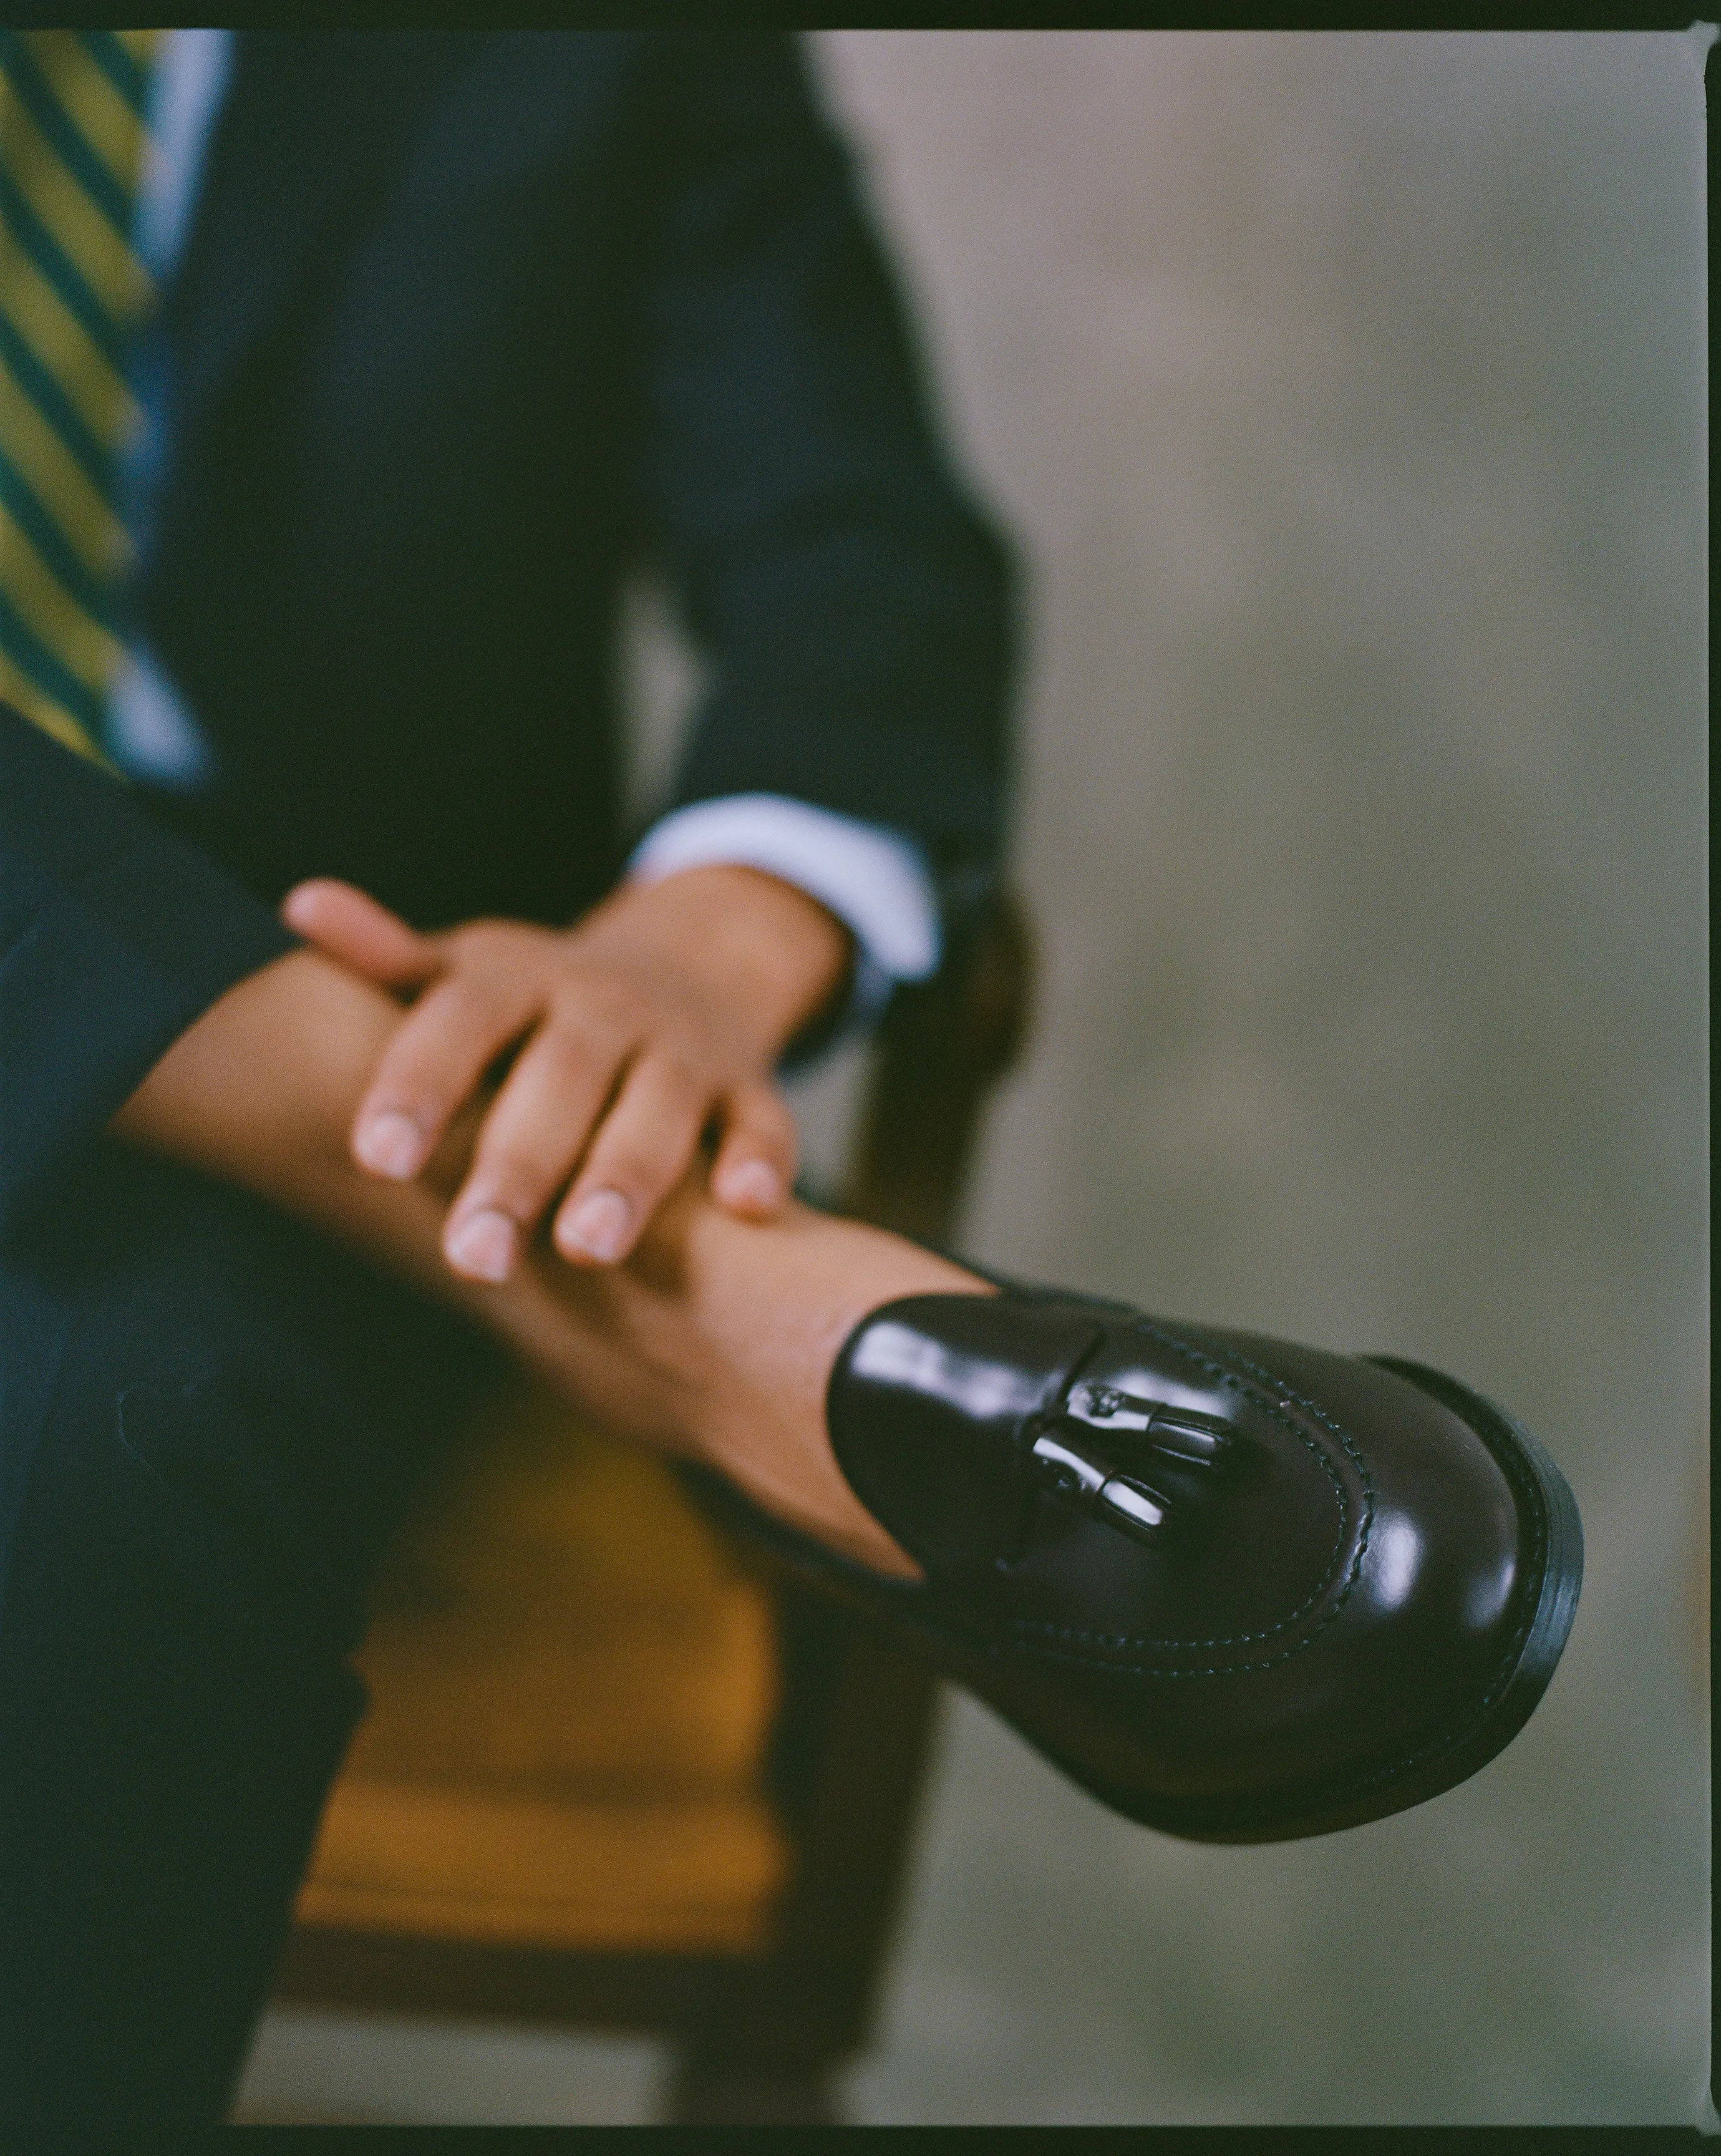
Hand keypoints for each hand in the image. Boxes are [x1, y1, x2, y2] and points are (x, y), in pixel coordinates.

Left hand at [280, 866, 851, 1283]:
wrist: (686, 970)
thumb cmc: (537, 1003)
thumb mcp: (467, 970)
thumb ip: (388, 960)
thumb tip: (299, 906)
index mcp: (518, 977)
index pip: (459, 1021)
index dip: (418, 1084)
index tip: (375, 1159)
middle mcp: (603, 1006)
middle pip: (560, 1078)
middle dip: (517, 1167)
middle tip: (474, 1255)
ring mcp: (681, 1045)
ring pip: (660, 1105)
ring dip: (627, 1173)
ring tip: (587, 1250)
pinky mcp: (748, 1085)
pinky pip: (762, 1121)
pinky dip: (761, 1160)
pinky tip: (745, 1207)